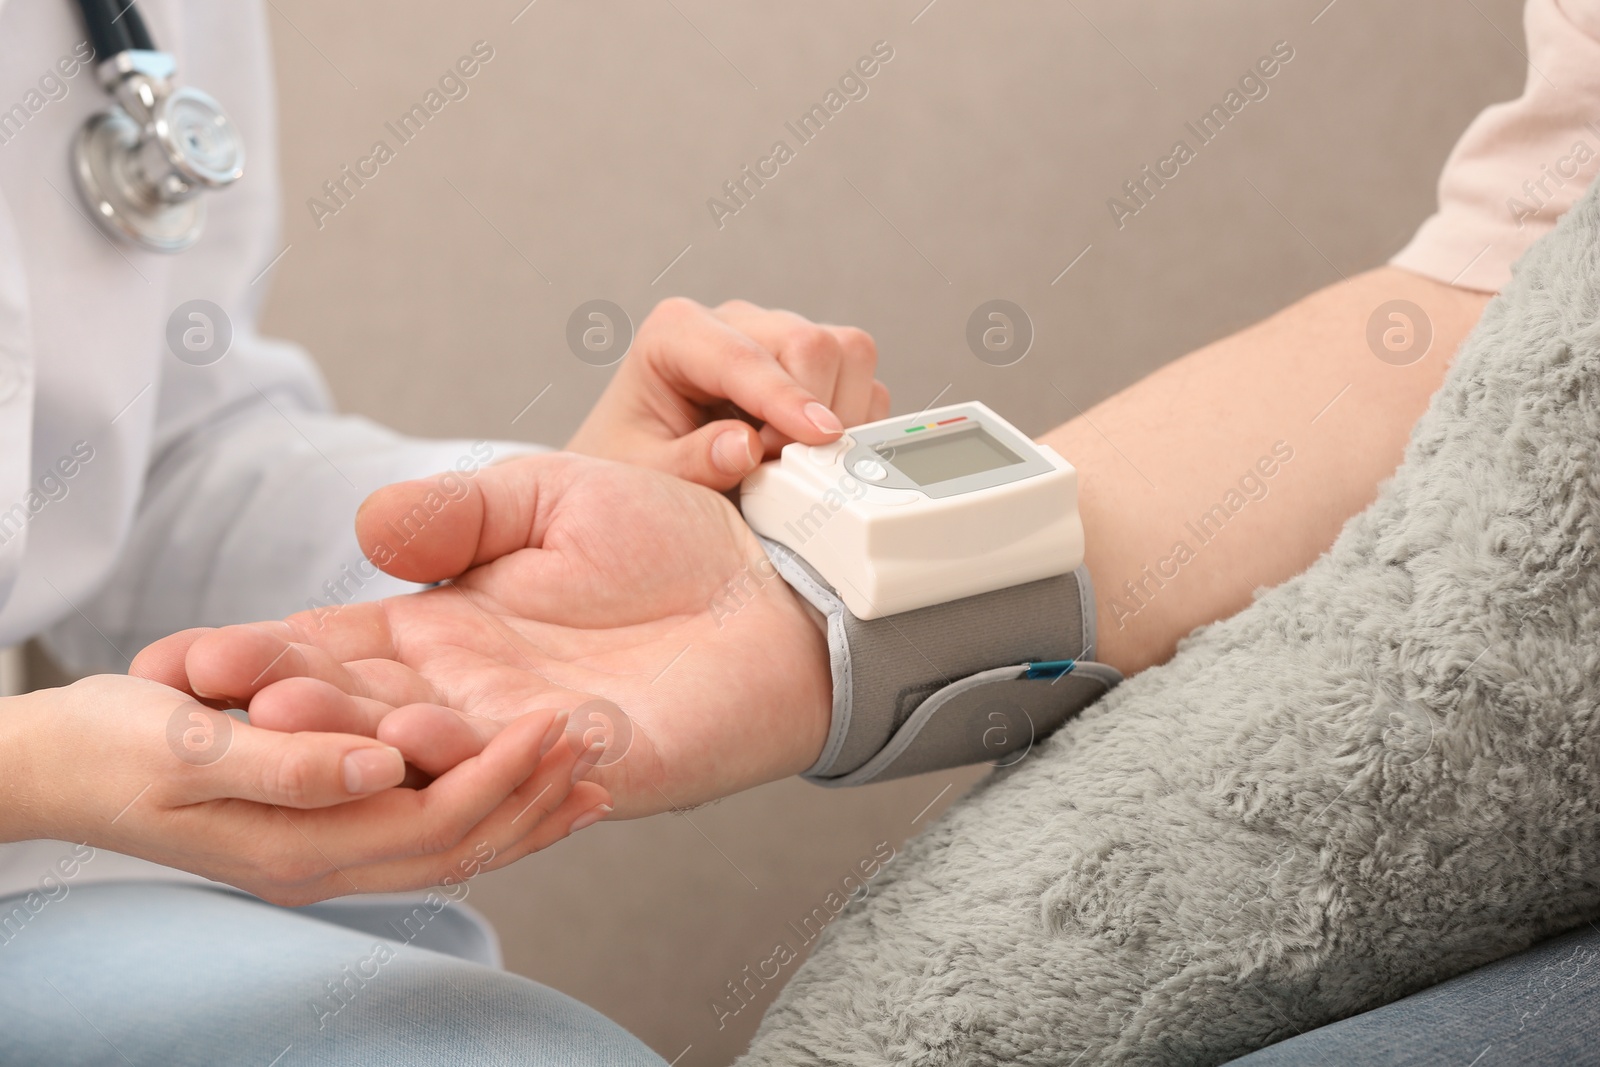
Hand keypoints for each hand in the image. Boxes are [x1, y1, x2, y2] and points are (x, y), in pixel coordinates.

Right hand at [0, 674, 608, 904]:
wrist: (48, 765)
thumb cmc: (105, 743)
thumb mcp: (183, 742)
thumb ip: (286, 760)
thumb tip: (381, 765)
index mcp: (302, 840)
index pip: (433, 817)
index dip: (502, 774)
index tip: (561, 722)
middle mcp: (327, 857)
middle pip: (459, 839)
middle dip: (533, 795)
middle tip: (601, 743)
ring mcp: (328, 849)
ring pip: (451, 842)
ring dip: (523, 808)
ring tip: (592, 772)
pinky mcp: (325, 825)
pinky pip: (422, 828)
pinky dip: (481, 806)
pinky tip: (518, 781)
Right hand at [133, 454, 833, 818]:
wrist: (776, 584)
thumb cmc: (666, 536)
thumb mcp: (547, 494)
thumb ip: (459, 511)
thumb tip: (366, 525)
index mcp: (442, 632)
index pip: (333, 653)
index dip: (264, 657)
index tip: (191, 659)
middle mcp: (471, 694)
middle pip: (360, 713)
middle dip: (289, 707)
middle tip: (220, 700)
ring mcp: (529, 737)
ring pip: (426, 754)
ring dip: (358, 739)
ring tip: (292, 721)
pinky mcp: (601, 768)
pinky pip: (524, 773)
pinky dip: (472, 758)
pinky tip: (423, 733)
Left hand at [566, 297, 889, 489]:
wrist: (640, 470)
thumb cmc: (633, 466)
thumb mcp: (644, 474)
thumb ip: (691, 463)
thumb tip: (748, 447)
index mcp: (675, 333)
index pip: (743, 355)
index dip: (785, 398)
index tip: (818, 437)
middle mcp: (733, 323)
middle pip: (808, 342)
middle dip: (813, 410)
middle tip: (786, 472)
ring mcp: (776, 339)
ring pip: (847, 351)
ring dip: (840, 414)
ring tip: (796, 463)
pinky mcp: (810, 365)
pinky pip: (861, 381)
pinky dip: (854, 422)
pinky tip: (814, 455)